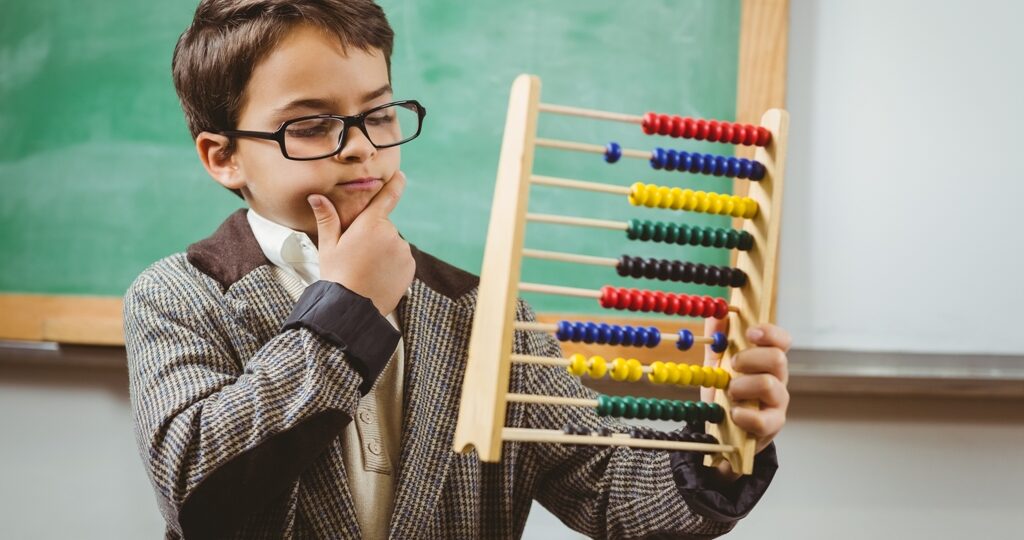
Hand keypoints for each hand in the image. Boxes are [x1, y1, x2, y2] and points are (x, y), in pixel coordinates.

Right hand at [307, 170, 414, 314]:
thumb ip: (327, 219)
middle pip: (383, 227)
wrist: (352, 309)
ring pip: (392, 244)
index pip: (387, 197)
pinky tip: (377, 276)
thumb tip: (316, 197)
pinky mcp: (410, 267)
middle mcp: (391, 235)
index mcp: (370, 225)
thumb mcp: (328, 246)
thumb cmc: (337, 276)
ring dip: (383, 251)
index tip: (401, 176)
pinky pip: (401, 259)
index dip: (395, 184)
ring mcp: (403, 251)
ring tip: (366, 269)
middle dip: (373, 235)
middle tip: (357, 255)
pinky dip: (392, 264)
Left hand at [702, 316, 790, 454]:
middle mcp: (777, 378)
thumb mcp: (716, 362)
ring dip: (742, 386)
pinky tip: (733, 413)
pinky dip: (744, 415)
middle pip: (777, 358)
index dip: (770, 333)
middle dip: (750, 358)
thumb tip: (716, 312)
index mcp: (766, 359)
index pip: (781, 340)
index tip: (750, 333)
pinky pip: (764, 419)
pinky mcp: (772, 425)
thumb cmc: (724, 389)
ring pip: (769, 385)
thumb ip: (717, 338)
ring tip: (729, 392)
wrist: (720, 427)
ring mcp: (777, 402)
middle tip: (732, 364)